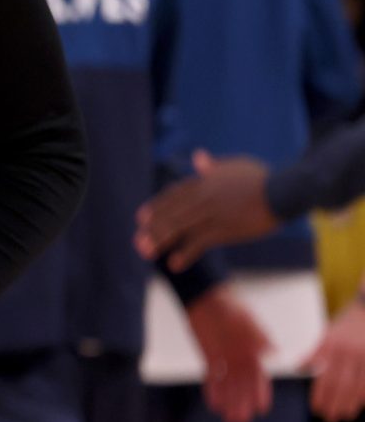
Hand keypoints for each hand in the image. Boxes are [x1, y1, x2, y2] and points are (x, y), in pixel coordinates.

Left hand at [135, 151, 278, 270]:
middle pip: (170, 213)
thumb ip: (214, 166)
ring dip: (160, 241)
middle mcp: (202, 196)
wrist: (283, 190)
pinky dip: (185, 254)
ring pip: (178, 228)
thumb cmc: (263, 178)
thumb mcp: (235, 166)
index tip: (142, 217)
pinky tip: (174, 264)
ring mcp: (211, 213)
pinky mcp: (224, 229)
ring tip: (146, 253)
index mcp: (203, 181)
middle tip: (137, 241)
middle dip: (152, 228)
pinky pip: (198, 242)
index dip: (156, 207)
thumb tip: (198, 157)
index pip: (173, 195)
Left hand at [185, 286, 273, 421]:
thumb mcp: (243, 320)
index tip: (261, 409)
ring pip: (229, 386)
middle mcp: (241, 359)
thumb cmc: (229, 307)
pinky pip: (213, 378)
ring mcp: (226, 360)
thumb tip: (272, 352)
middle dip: (243, 404)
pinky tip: (214, 405)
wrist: (206, 299)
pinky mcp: (210, 358)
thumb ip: (257, 336)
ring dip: (230, 402)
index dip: (260, 393)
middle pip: (243, 386)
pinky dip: (214, 391)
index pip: (259, 377)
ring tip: (229, 420)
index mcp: (253, 352)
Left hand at [306, 299, 364, 421]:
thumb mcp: (325, 336)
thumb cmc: (344, 327)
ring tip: (344, 415)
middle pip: (339, 384)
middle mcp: (345, 351)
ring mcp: (362, 355)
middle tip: (329, 418)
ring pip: (356, 385)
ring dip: (350, 403)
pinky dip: (364, 394)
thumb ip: (313, 354)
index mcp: (329, 346)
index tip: (316, 409)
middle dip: (333, 403)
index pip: (322, 375)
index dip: (319, 395)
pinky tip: (360, 404)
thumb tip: (297, 368)